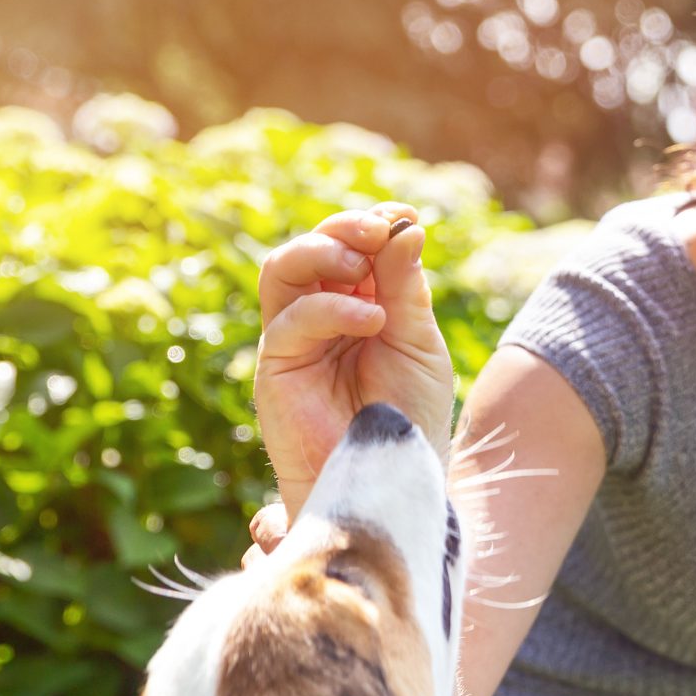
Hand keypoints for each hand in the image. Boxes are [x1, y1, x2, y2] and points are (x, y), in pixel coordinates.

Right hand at [253, 203, 454, 521]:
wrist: (393, 479)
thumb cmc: (410, 419)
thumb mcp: (419, 344)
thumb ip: (407, 287)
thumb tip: (405, 225)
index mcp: (357, 305)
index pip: (351, 248)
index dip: (372, 224)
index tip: (404, 216)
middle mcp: (320, 317)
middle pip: (310, 249)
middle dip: (343, 229)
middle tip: (379, 229)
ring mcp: (294, 341)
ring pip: (283, 269)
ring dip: (322, 251)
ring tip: (364, 264)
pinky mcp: (276, 368)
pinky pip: (290, 320)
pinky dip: (331, 309)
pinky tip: (372, 319)